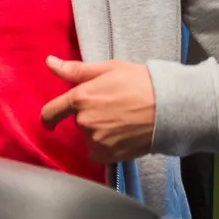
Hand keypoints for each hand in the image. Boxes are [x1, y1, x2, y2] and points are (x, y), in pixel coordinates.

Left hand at [41, 56, 155, 161]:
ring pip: (89, 138)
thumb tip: (49, 62)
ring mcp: (97, 140)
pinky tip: (122, 135)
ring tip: (121, 120)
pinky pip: (98, 154)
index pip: (51, 112)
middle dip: (90, 116)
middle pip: (77, 122)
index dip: (49, 117)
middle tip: (113, 107)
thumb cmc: (141, 83)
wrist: (169, 108)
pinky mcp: (109, 156)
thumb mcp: (108, 69)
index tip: (50, 121)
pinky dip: (106, 147)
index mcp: (81, 98)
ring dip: (99, 132)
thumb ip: (76, 70)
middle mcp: (85, 121)